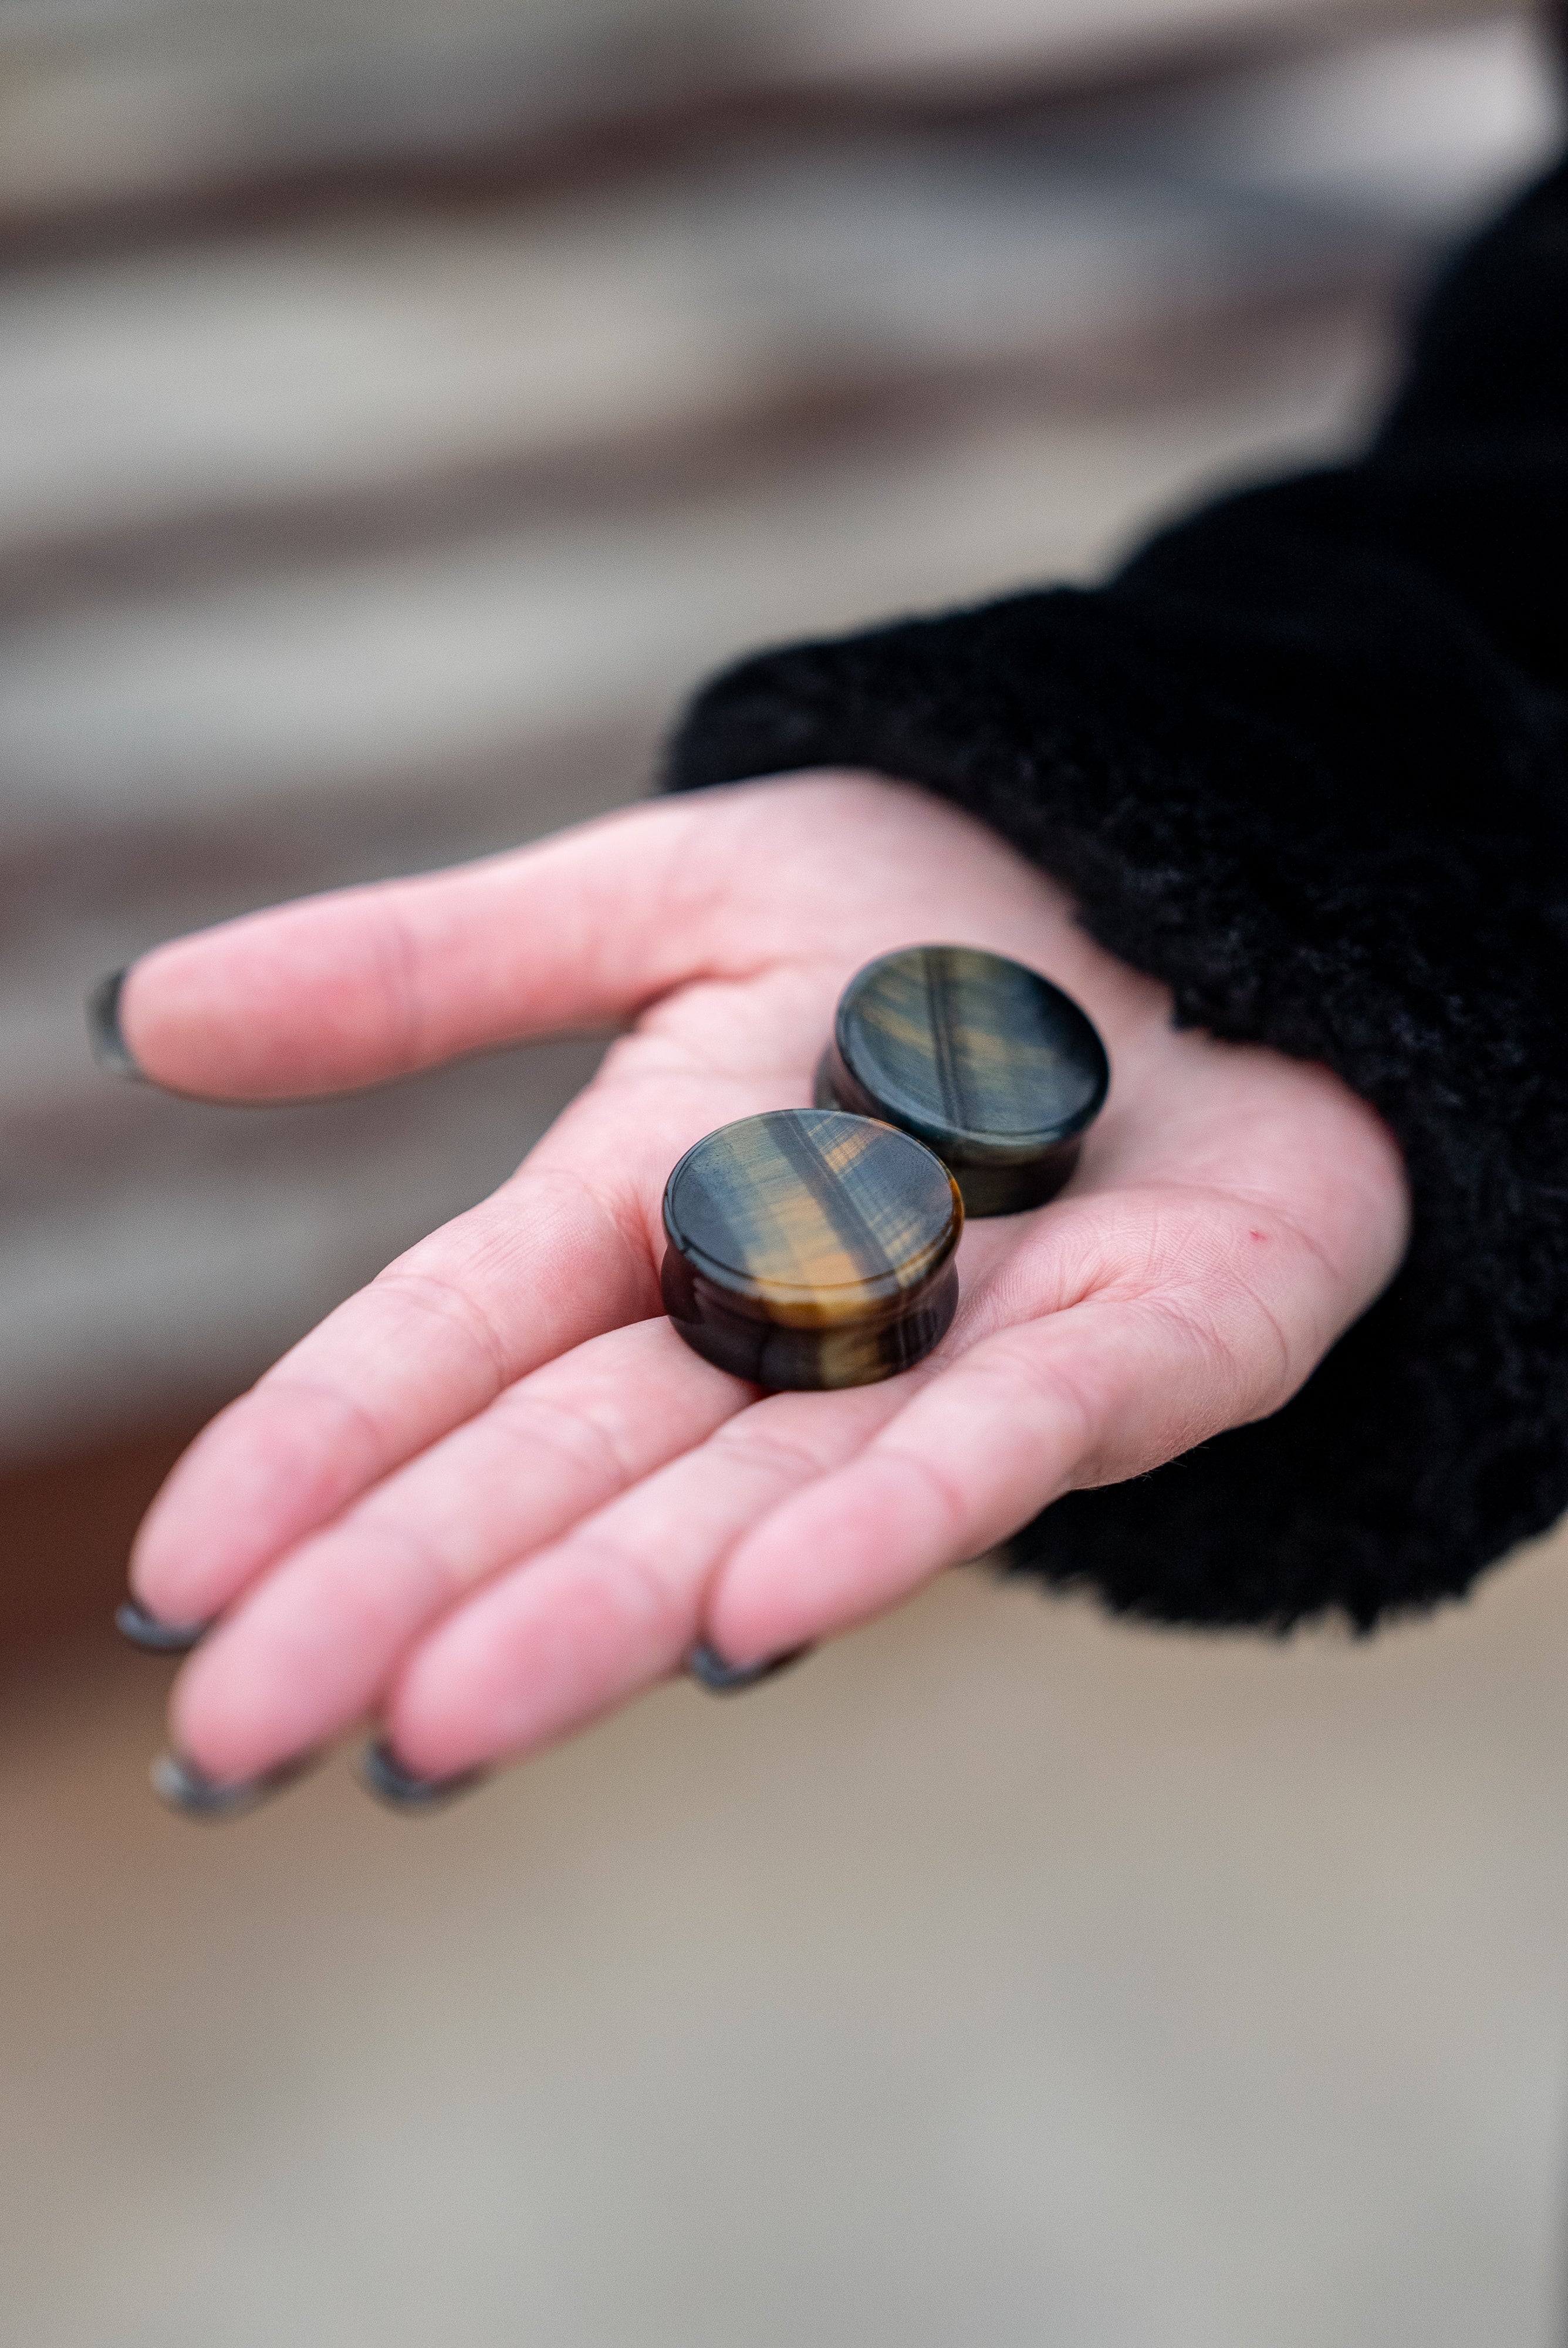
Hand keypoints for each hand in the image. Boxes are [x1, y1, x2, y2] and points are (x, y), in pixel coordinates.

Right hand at [119, 773, 1408, 1791]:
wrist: (1211, 890)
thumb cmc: (934, 909)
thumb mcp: (673, 891)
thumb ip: (434, 968)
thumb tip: (143, 1014)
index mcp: (653, 1207)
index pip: (452, 1344)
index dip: (318, 1451)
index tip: (181, 1586)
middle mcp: (781, 1323)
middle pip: (571, 1469)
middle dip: (408, 1598)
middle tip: (239, 1738)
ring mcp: (955, 1360)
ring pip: (749, 1505)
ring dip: (600, 1616)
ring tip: (441, 1722)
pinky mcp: (1148, 1354)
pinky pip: (1001, 1449)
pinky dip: (881, 1529)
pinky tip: (755, 1615)